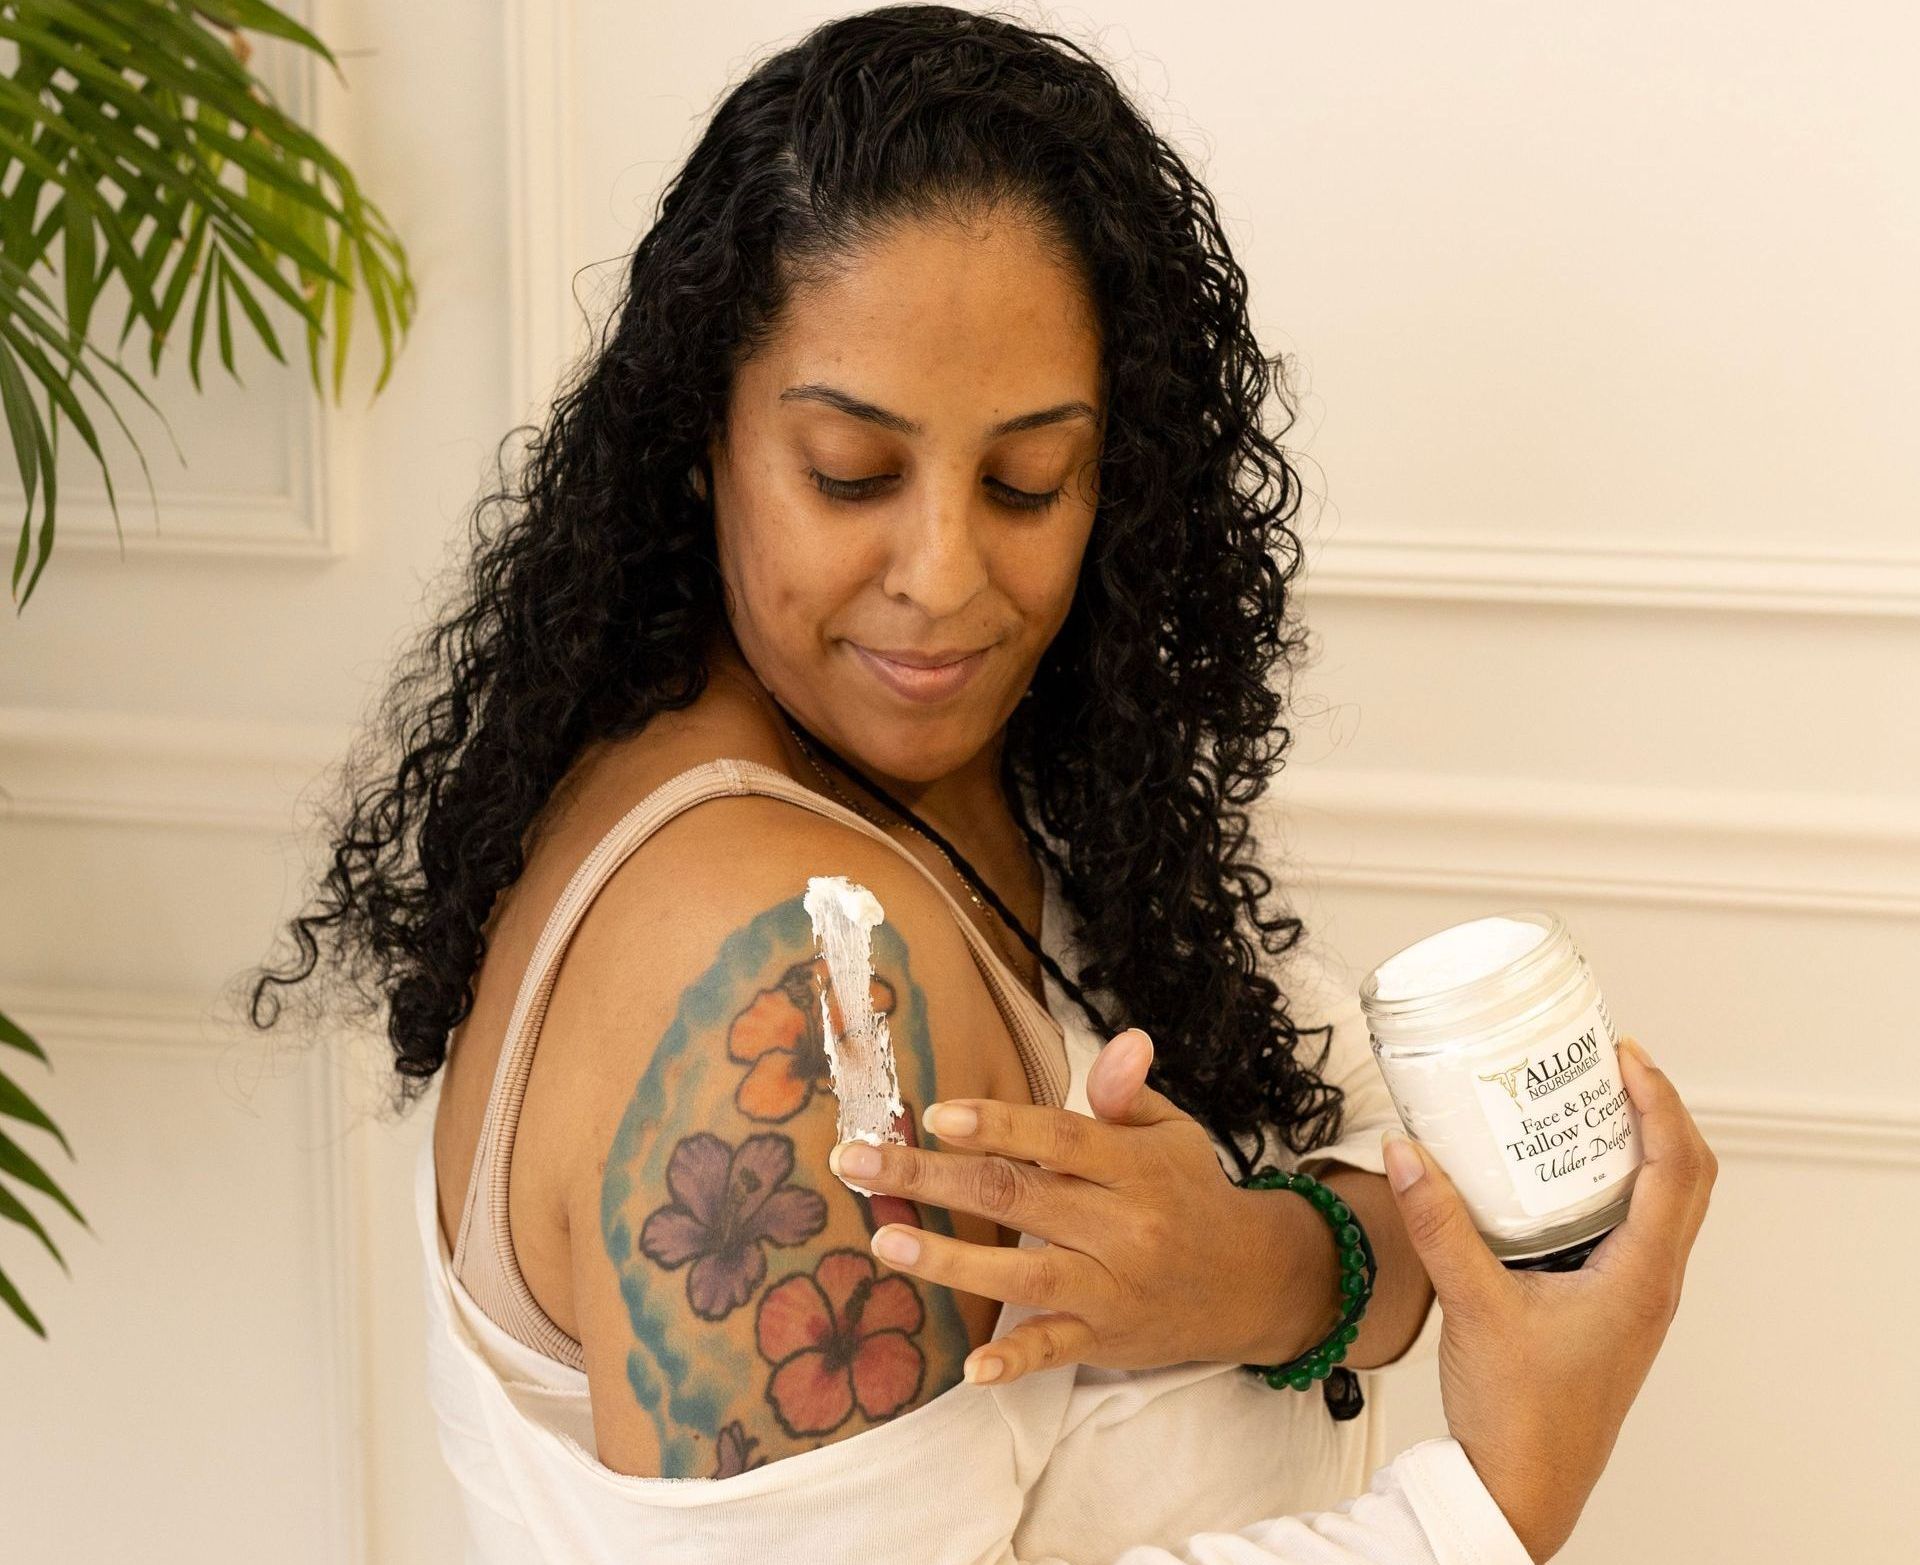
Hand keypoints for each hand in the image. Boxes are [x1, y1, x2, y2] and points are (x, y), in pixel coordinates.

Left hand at [828, 1028, 1341, 1386]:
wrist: (1251, 1283)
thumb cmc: (1190, 1193)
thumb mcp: (1171, 1132)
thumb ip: (1128, 1094)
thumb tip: (1122, 1042)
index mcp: (1134, 1166)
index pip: (1058, 1137)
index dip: (996, 1124)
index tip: (934, 1115)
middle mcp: (1123, 1226)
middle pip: (1017, 1196)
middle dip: (930, 1179)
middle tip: (858, 1162)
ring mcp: (1112, 1287)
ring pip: (1021, 1275)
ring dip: (948, 1260)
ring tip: (883, 1242)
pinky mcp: (1105, 1338)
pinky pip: (1054, 1351)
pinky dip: (1014, 1361)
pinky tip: (970, 1366)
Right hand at [1381, 1035, 1717, 1563]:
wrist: (1522, 1486)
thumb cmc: (1519, 1415)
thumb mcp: (1473, 1306)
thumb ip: (1439, 1225)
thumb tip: (1407, 1150)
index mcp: (1641, 1277)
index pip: (1678, 1169)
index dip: (1659, 1102)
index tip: (1625, 1055)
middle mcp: (1651, 1283)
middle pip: (1685, 1178)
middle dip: (1654, 1111)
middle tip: (1606, 1064)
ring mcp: (1635, 1297)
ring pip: (1661, 1204)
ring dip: (1637, 1147)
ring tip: (1584, 1103)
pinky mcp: (1609, 1308)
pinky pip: (1628, 1229)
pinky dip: (1608, 1186)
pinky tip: (1553, 1176)